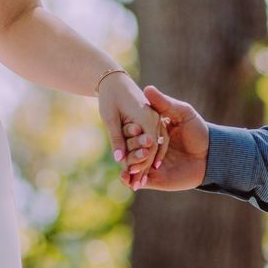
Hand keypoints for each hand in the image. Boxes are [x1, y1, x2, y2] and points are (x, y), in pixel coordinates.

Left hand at [98, 73, 169, 189]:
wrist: (115, 81)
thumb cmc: (110, 97)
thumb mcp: (110, 118)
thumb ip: (117, 139)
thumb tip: (119, 160)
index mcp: (148, 117)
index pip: (149, 147)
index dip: (142, 165)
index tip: (135, 181)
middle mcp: (156, 119)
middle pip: (154, 149)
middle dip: (145, 169)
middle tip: (137, 186)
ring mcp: (157, 120)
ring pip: (156, 147)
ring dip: (149, 164)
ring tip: (141, 181)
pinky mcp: (154, 120)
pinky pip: (155, 141)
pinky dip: (151, 154)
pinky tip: (145, 167)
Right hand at [132, 85, 209, 191]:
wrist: (212, 155)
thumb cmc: (199, 131)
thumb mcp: (182, 113)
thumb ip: (165, 103)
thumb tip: (147, 88)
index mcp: (152, 131)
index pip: (134, 131)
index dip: (129, 131)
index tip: (130, 128)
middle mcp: (148, 147)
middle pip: (131, 148)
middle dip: (129, 150)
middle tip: (133, 150)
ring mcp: (150, 164)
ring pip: (132, 165)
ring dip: (128, 165)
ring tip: (126, 167)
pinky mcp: (155, 179)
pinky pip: (138, 180)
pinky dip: (129, 181)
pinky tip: (126, 179)